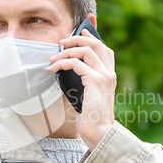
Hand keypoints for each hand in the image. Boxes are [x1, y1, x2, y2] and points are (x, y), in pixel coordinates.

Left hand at [46, 29, 115, 150]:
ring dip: (66, 51)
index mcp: (109, 75)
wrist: (99, 132)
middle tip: (61, 42)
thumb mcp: (88, 95)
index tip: (79, 31)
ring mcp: (104, 76)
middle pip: (95, 44)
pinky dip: (62, 63)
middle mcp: (109, 73)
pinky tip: (52, 69)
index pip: (105, 49)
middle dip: (76, 38)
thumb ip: (84, 80)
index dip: (92, 37)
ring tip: (52, 59)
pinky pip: (76, 63)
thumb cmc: (91, 117)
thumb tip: (68, 69)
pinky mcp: (96, 81)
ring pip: (85, 50)